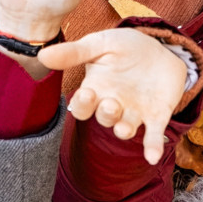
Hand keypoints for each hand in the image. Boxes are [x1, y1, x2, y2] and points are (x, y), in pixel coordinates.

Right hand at [39, 28, 188, 165]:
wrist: (160, 50)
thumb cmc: (125, 48)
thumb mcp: (100, 44)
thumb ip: (74, 52)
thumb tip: (43, 54)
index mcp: (95, 90)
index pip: (83, 106)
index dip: (83, 104)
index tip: (87, 93)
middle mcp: (112, 106)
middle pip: (103, 118)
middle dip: (106, 114)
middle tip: (111, 104)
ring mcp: (134, 113)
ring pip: (124, 129)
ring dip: (123, 130)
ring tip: (123, 128)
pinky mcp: (156, 117)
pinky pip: (153, 136)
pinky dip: (153, 147)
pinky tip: (153, 157)